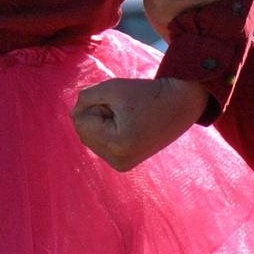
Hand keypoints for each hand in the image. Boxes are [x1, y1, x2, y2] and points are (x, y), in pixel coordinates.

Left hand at [72, 76, 208, 172]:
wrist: (180, 105)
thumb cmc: (147, 93)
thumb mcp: (112, 87)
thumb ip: (85, 99)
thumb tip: (73, 116)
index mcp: (118, 144)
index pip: (81, 122)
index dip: (95, 105)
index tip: (121, 104)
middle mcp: (119, 161)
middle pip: (84, 134)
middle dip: (97, 116)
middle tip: (125, 110)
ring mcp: (122, 166)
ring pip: (90, 140)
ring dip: (102, 124)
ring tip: (128, 118)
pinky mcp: (124, 165)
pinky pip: (101, 145)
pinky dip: (108, 132)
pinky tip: (128, 128)